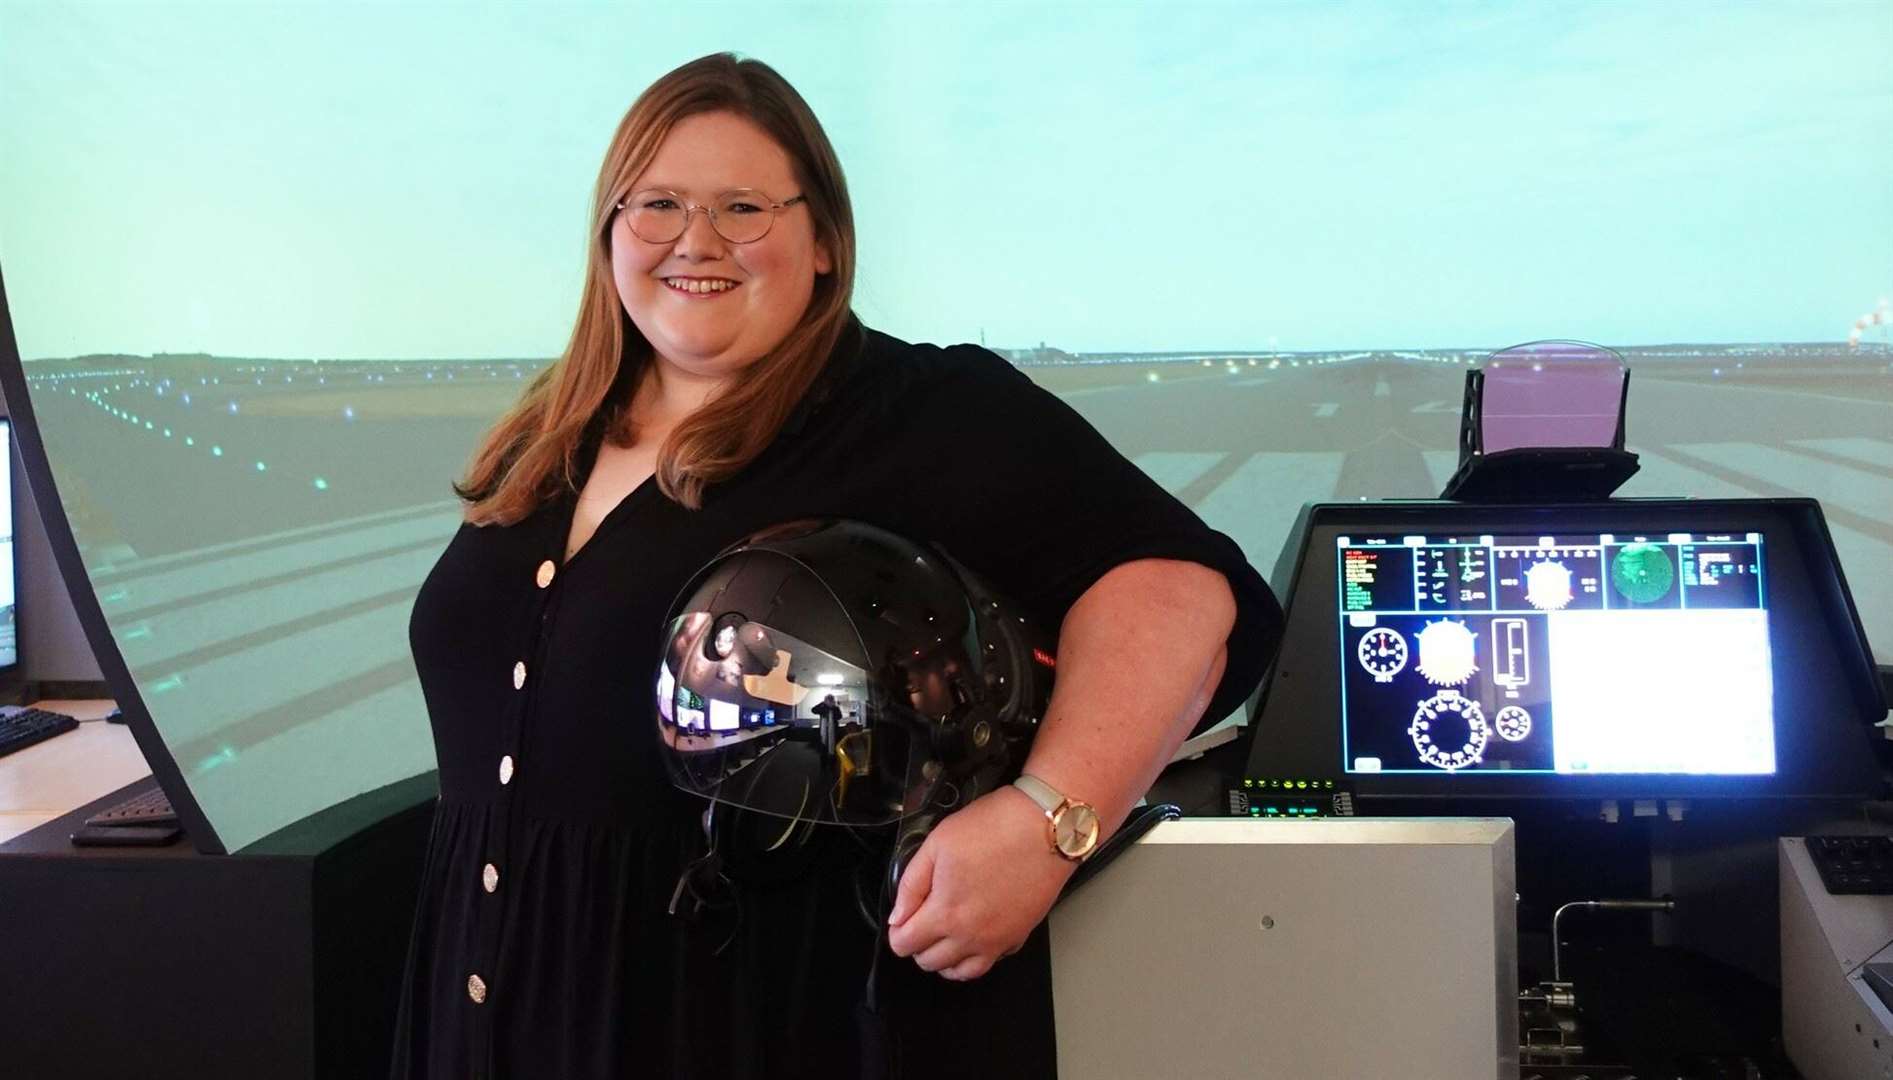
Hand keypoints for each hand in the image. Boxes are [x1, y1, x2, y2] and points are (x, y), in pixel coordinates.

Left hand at [885, 785, 1077, 980]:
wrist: (1046, 827)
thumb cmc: (993, 828)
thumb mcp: (937, 844)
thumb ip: (911, 885)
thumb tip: (897, 917)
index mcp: (945, 913)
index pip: (904, 944)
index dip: (897, 931)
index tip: (902, 917)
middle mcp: (970, 936)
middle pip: (929, 963)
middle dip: (918, 945)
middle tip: (922, 920)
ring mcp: (997, 941)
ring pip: (960, 972)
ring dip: (945, 958)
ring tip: (944, 935)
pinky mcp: (1019, 936)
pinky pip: (989, 963)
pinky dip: (974, 957)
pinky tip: (974, 936)